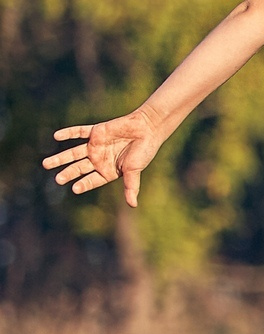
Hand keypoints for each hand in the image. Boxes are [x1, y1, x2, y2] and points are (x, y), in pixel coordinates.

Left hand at [44, 112, 164, 206]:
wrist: (148, 128)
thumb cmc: (143, 151)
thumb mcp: (134, 170)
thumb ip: (131, 186)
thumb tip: (133, 205)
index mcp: (108, 170)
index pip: (91, 180)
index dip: (83, 184)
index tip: (74, 188)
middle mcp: (99, 159)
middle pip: (78, 168)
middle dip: (67, 173)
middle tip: (57, 179)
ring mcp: (95, 146)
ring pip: (74, 153)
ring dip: (60, 158)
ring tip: (46, 164)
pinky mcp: (96, 132)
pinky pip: (79, 132)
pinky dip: (68, 133)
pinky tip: (56, 136)